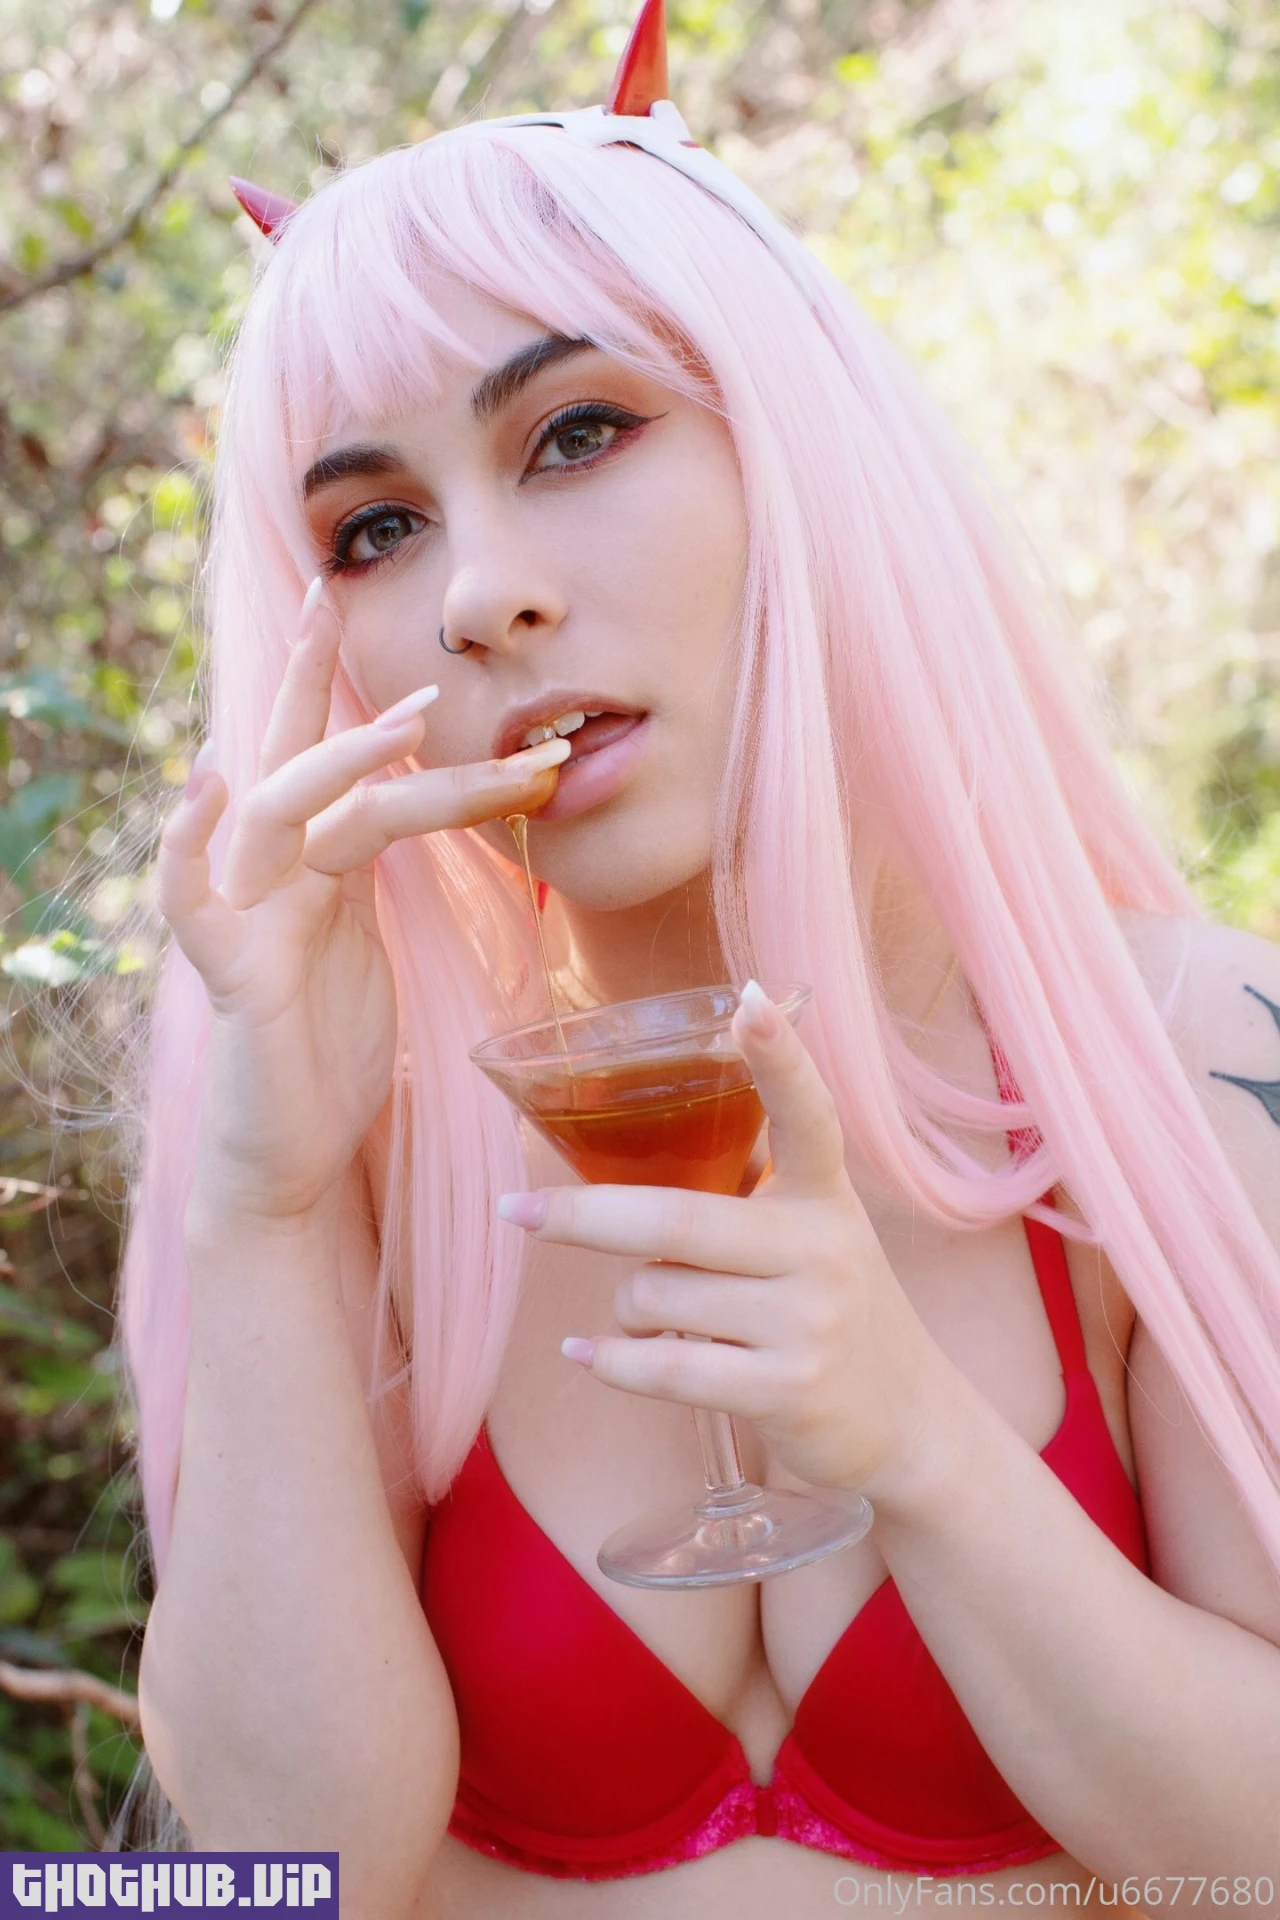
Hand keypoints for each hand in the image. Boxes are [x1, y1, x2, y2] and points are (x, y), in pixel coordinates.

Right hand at [157, 576, 571, 1233]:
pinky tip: (201, 789)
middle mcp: (269, 875)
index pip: (320, 753)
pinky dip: (187, 848)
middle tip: (352, 608)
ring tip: (407, 724)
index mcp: (308, 862)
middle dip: (316, 680)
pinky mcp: (236, 978)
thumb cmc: (329, 1046)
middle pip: (292, 757)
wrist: (294, 1151)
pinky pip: (193, 905)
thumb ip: (372, 864)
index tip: (349, 599)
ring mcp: (248, 921)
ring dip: (338, 761)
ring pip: (279, 815)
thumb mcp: (367, 933)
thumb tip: (419, 798)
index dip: (332, 681)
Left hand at [495, 982, 955, 1499]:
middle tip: (515, 1210)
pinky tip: (587, 1354)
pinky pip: (665, 1368)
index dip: (779, 1057)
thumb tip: (611, 1177)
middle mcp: (824, 1248)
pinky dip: (612, 1362)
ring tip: (651, 1316)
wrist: (908, 1422)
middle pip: (676, 1218)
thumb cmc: (825, 1310)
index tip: (749, 1001)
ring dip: (627, 1308)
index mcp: (825, 1195)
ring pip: (658, 1295)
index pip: (808, 1115)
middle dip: (581, 1217)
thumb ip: (742, 1197)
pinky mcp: (789, 1390)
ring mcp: (810, 1323)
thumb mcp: (808, 1237)